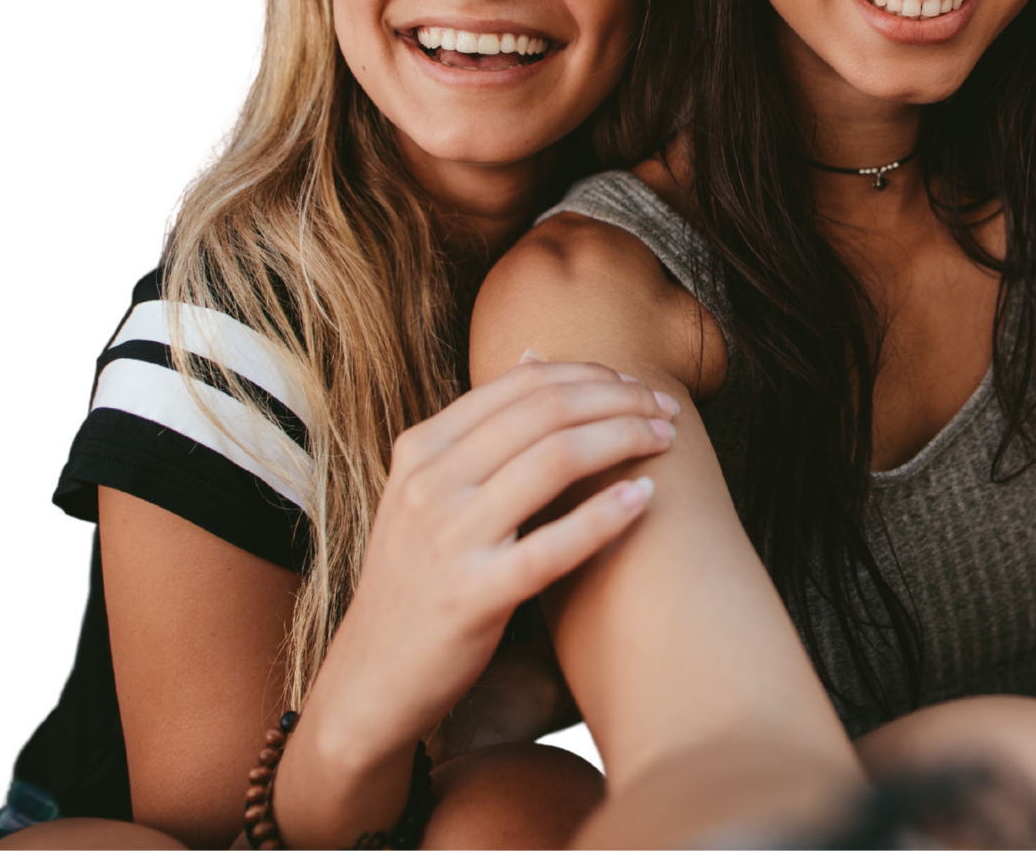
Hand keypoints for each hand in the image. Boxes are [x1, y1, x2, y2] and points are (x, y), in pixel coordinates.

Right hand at [277, 357, 676, 842]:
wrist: (369, 679)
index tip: (636, 385)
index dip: (590, 374)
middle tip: (666, 410)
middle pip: (547, 411)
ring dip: (624, 440)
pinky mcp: (471, 596)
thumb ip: (480, 428)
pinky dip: (605, 515)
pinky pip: (552, 546)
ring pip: (555, 460)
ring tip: (664, 442)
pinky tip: (643, 498)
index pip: (523, 384)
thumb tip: (535, 355)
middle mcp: (431, 482)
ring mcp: (448, 538)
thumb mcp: (429, 490)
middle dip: (619, 400)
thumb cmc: (416, 577)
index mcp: (423, 447)